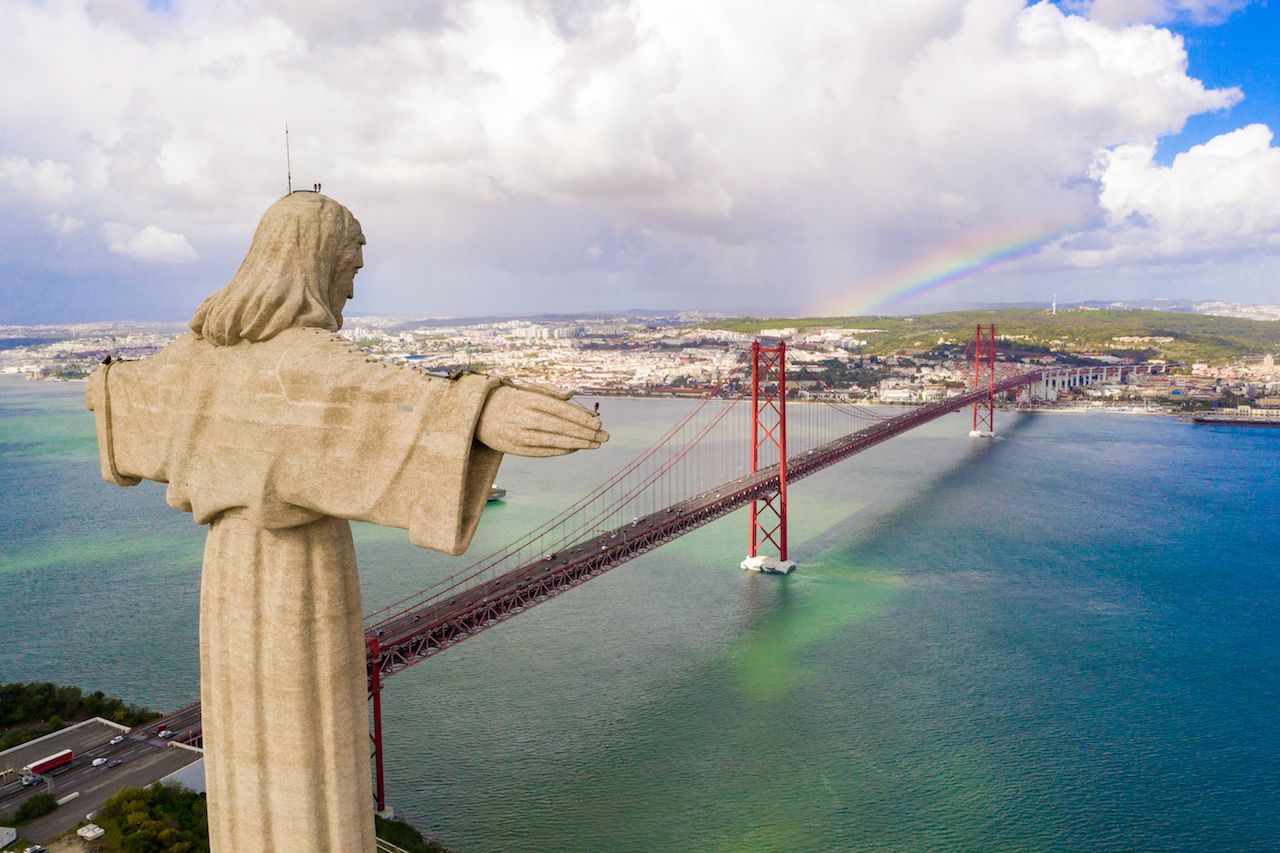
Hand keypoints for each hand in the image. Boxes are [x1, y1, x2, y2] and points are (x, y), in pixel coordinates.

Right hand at [476, 386, 608, 456]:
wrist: (475, 414)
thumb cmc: (507, 398)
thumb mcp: (525, 389)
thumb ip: (549, 391)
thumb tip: (572, 396)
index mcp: (528, 399)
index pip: (561, 410)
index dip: (581, 417)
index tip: (598, 422)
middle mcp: (523, 417)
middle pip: (561, 427)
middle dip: (586, 432)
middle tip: (605, 436)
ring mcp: (518, 435)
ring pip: (554, 441)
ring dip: (578, 443)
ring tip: (595, 444)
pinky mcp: (514, 448)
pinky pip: (543, 451)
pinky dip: (561, 450)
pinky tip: (575, 448)